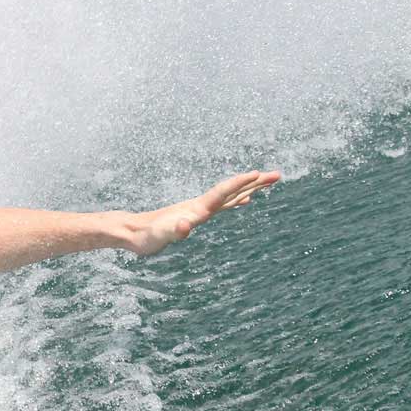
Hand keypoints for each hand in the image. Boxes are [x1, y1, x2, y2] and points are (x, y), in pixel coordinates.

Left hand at [126, 171, 280, 255]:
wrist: (132, 232)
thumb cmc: (146, 237)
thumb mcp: (160, 236)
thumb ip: (174, 231)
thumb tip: (185, 225)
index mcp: (196, 209)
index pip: (222, 192)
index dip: (239, 184)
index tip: (258, 173)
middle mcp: (200, 206)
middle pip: (232, 190)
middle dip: (255, 182)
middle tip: (278, 174)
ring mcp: (199, 209)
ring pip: (230, 195)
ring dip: (250, 188)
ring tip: (268, 180)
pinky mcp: (196, 215)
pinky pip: (223, 205)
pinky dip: (237, 200)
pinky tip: (245, 200)